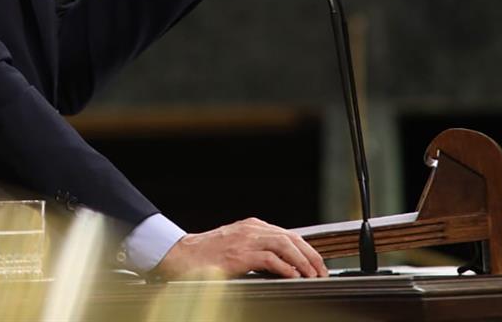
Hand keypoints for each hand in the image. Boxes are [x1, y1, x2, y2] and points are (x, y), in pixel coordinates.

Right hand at [153, 217, 327, 279]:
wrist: (180, 255)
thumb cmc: (206, 255)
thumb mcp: (235, 246)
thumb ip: (256, 250)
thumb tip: (282, 264)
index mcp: (252, 226)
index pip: (288, 234)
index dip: (306, 249)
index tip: (317, 264)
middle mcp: (252, 229)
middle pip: (291, 238)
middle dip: (311, 255)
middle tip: (321, 272)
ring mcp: (246, 240)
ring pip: (285, 244)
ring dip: (302, 261)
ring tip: (311, 275)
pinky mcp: (239, 254)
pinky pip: (270, 259)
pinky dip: (285, 267)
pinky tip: (292, 277)